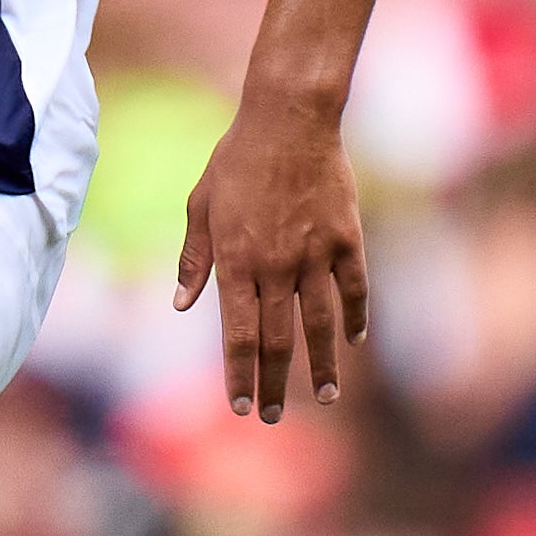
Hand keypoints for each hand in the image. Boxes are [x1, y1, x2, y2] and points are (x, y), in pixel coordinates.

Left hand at [173, 97, 367, 421]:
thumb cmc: (237, 160)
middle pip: (278, 340)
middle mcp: (275, 267)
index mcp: (236, 263)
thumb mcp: (200, 206)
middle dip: (276, 384)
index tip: (241, 405)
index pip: (237, 335)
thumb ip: (193, 259)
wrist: (289, 119)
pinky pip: (355, 289)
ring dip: (322, 366)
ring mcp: (315, 255)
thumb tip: (179, 304)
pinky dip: (356, 317)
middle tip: (275, 417)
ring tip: (328, 398)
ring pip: (320, 325)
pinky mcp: (347, 239)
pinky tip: (355, 341)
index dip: (239, 374)